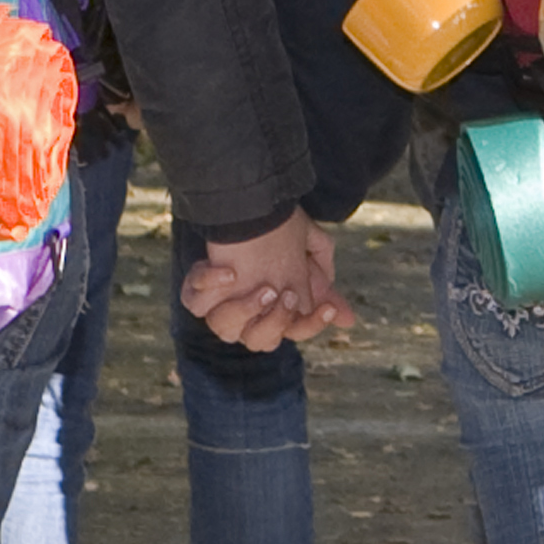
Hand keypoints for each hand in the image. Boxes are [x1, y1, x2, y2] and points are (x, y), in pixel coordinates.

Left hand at [182, 214, 351, 351]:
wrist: (247, 203)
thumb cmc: (277, 230)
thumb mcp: (307, 255)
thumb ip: (323, 287)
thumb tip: (347, 319)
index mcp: (273, 312)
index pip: (295, 331)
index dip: (311, 324)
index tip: (328, 306)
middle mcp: (247, 315)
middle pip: (261, 341)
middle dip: (275, 319)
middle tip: (286, 293)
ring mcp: (221, 306)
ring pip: (226, 330)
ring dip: (244, 309)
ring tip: (261, 286)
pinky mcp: (198, 291)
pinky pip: (196, 304)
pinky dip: (209, 287)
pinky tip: (226, 270)